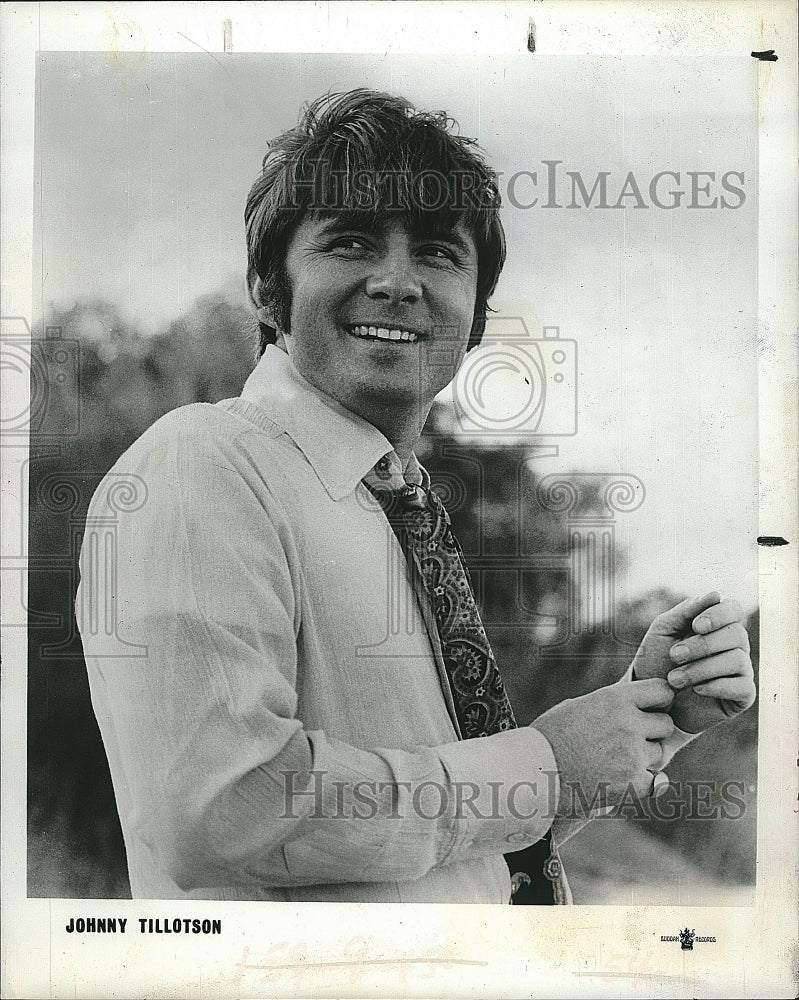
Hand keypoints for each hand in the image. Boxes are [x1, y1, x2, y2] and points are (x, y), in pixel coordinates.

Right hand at [533, 679, 674, 817]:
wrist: (533, 772)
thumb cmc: (550, 737)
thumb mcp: (578, 706)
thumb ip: (612, 705)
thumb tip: (638, 707)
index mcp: (614, 698)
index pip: (663, 691)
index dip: (657, 701)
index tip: (649, 709)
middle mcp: (628, 723)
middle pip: (666, 725)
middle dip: (652, 732)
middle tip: (629, 740)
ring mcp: (632, 754)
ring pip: (659, 755)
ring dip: (645, 758)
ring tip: (614, 761)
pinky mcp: (632, 783)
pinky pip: (654, 782)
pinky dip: (640, 784)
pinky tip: (617, 780)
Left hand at [630, 591, 755, 733]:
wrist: (652, 700)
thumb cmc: (657, 661)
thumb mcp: (664, 631)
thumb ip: (686, 611)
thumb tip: (715, 594)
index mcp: (717, 626)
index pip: (734, 609)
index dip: (719, 615)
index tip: (696, 626)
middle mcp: (734, 646)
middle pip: (736, 634)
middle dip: (703, 645)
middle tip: (675, 656)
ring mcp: (741, 670)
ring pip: (737, 660)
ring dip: (701, 668)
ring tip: (674, 679)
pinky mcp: (743, 695)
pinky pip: (742, 686)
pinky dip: (717, 686)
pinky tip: (697, 689)